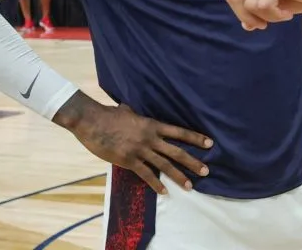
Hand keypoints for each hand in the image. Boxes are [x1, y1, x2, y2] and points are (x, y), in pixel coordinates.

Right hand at [67, 101, 212, 194]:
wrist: (92, 121)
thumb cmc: (108, 114)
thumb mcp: (128, 111)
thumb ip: (135, 114)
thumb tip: (131, 109)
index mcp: (152, 125)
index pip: (179, 132)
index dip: (195, 138)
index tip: (210, 144)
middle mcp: (150, 138)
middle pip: (177, 151)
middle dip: (193, 162)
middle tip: (206, 171)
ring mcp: (140, 150)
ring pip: (164, 165)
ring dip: (179, 176)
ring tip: (190, 186)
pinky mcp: (129, 161)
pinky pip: (146, 175)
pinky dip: (156, 184)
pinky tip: (165, 192)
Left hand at [176, 0, 301, 29]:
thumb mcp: (278, 2)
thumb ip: (259, 8)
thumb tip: (246, 24)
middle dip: (244, 15)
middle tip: (262, 24)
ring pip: (248, 4)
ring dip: (264, 18)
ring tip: (282, 15)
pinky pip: (263, 7)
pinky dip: (275, 17)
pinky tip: (288, 13)